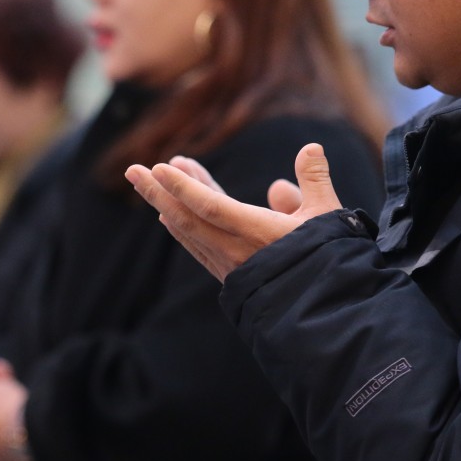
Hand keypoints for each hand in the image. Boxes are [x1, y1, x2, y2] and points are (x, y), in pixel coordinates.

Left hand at [125, 143, 341, 281]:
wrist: (323, 313)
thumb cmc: (327, 261)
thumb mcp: (327, 216)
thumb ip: (315, 179)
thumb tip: (310, 146)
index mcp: (256, 233)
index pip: (210, 207)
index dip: (184, 187)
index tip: (161, 167)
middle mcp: (234, 250)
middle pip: (186, 218)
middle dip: (157, 192)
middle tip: (132, 170)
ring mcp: (227, 265)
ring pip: (189, 231)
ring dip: (166, 204)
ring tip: (151, 179)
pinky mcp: (227, 275)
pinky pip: (197, 246)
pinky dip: (180, 227)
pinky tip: (167, 215)